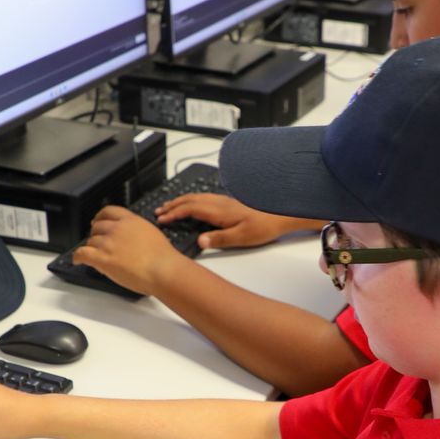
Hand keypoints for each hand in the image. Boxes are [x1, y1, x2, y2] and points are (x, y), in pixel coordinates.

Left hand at [74, 206, 186, 295]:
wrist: (162, 269)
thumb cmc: (162, 257)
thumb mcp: (151, 233)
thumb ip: (137, 231)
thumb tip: (131, 237)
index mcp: (130, 221)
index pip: (109, 211)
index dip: (100, 216)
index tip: (98, 220)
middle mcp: (117, 229)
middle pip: (97, 227)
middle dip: (96, 234)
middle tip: (97, 242)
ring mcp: (108, 243)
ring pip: (90, 241)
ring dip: (91, 248)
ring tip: (93, 255)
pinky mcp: (102, 258)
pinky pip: (83, 254)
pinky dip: (78, 257)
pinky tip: (78, 260)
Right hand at [154, 192, 305, 249]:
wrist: (281, 214)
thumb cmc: (264, 225)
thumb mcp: (241, 238)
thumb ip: (219, 239)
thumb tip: (200, 241)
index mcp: (219, 211)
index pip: (190, 209)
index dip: (173, 213)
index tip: (162, 219)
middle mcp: (219, 202)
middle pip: (190, 199)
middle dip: (172, 205)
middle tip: (159, 211)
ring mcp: (224, 200)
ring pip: (196, 197)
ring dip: (181, 201)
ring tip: (170, 206)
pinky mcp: (229, 202)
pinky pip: (204, 197)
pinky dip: (192, 200)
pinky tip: (193, 205)